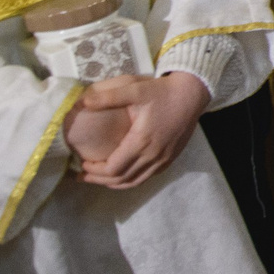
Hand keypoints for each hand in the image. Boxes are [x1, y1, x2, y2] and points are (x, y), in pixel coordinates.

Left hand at [73, 72, 209, 189]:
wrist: (192, 93)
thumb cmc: (162, 91)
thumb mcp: (135, 89)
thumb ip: (108, 97)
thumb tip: (81, 102)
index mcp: (142, 142)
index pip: (113, 169)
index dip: (95, 170)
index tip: (82, 164)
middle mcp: (154, 155)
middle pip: (122, 179)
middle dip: (100, 180)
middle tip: (83, 176)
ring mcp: (164, 159)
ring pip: (135, 181)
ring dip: (115, 184)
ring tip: (99, 179)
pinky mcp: (170, 158)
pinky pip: (147, 176)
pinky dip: (131, 179)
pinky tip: (122, 173)